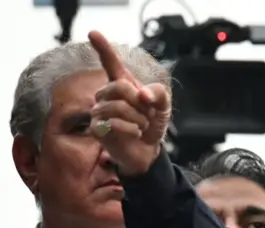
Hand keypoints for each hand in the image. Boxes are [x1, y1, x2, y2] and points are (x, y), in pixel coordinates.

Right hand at [88, 31, 170, 175]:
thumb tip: (143, 95)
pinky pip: (113, 124)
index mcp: (122, 83)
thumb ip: (158, 93)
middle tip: (147, 115)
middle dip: (140, 103)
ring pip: (117, 107)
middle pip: (119, 87)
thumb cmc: (152, 123)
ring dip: (138, 119)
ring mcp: (99, 111)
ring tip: (142, 125)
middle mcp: (106, 94)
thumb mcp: (163, 105)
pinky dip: (131, 130)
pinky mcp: (97, 129)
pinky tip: (135, 133)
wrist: (149, 148)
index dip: (103, 47)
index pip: (111, 62)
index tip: (93, 33)